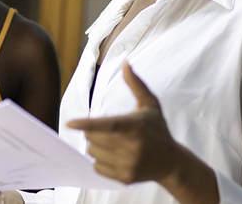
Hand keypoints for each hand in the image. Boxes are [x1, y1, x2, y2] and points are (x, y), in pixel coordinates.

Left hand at [65, 62, 180, 184]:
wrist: (170, 162)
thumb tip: (126, 63)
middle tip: (107, 129)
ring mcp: (129, 164)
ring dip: (95, 145)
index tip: (70, 123)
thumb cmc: (157, 129)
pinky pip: (97, 167)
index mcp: (136, 126)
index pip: (107, 125)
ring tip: (113, 142)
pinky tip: (115, 155)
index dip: (87, 123)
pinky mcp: (124, 178)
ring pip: (93, 152)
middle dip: (92, 131)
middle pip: (93, 137)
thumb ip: (136, 84)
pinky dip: (100, 160)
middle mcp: (133, 147)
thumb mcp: (150, 104)